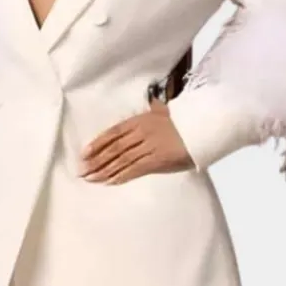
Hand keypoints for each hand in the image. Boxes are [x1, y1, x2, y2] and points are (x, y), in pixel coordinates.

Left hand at [80, 100, 194, 183]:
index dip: (97, 143)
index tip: (84, 153)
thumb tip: (155, 103)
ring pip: (120, 160)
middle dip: (96, 161)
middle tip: (82, 171)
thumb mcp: (168, 110)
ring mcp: (148, 147)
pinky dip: (120, 176)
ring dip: (104, 171)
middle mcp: (141, 132)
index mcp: (141, 119)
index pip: (113, 132)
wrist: (203, 128)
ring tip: (91, 179)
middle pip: (113, 148)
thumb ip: (157, 109)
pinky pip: (134, 170)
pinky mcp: (156, 160)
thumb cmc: (186, 120)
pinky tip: (109, 182)